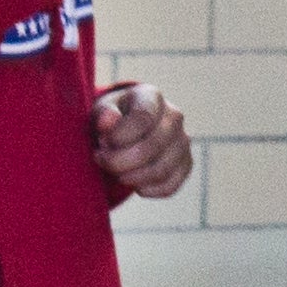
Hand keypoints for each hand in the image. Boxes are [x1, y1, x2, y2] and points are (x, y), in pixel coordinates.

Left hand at [93, 82, 192, 199]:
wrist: (125, 130)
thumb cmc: (111, 119)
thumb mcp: (100, 111)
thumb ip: (103, 114)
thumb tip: (108, 120)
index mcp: (152, 97)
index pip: (143, 119)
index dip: (120, 137)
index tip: (102, 143)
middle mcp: (174, 116)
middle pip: (152, 147)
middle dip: (120, 161)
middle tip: (102, 161)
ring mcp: (183, 141)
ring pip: (161, 169)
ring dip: (131, 177)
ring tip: (115, 172)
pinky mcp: (185, 164)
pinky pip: (170, 186)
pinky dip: (147, 189)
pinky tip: (133, 183)